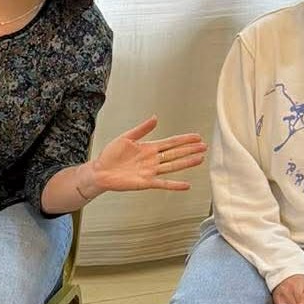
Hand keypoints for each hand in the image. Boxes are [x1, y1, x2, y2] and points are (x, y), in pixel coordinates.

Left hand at [85, 117, 206, 193]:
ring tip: (200, 159)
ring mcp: (150, 171)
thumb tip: (155, 117)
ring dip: (186, 163)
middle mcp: (152, 160)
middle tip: (204, 146)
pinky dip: (175, 185)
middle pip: (175, 153)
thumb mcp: (126, 137)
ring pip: (173, 166)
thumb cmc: (110, 156)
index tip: (197, 136)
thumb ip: (142, 129)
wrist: (100, 171)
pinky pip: (163, 184)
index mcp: (148, 148)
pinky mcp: (145, 182)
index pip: (171, 142)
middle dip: (190, 149)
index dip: (184, 139)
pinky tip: (186, 185)